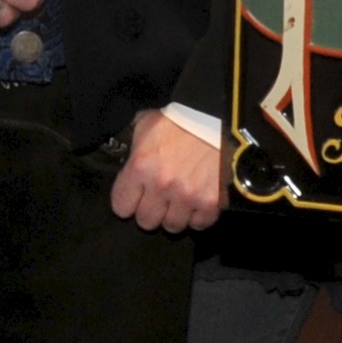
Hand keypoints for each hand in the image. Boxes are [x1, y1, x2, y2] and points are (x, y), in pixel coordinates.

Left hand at [111, 107, 224, 233]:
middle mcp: (161, 185)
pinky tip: (198, 202)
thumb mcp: (147, 124)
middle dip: (151, 210)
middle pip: (146, 221)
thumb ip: (133, 146)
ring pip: (172, 226)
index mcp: (141, 166)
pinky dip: (198, 216)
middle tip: (159, 198)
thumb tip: (124, 156)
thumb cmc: (181, 118)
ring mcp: (187, 196)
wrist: (220, 116)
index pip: (121, 207)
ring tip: (180, 200)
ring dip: (175, 215)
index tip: (135, 196)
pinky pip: (199, 224)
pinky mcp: (211, 202)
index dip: (128, 201)